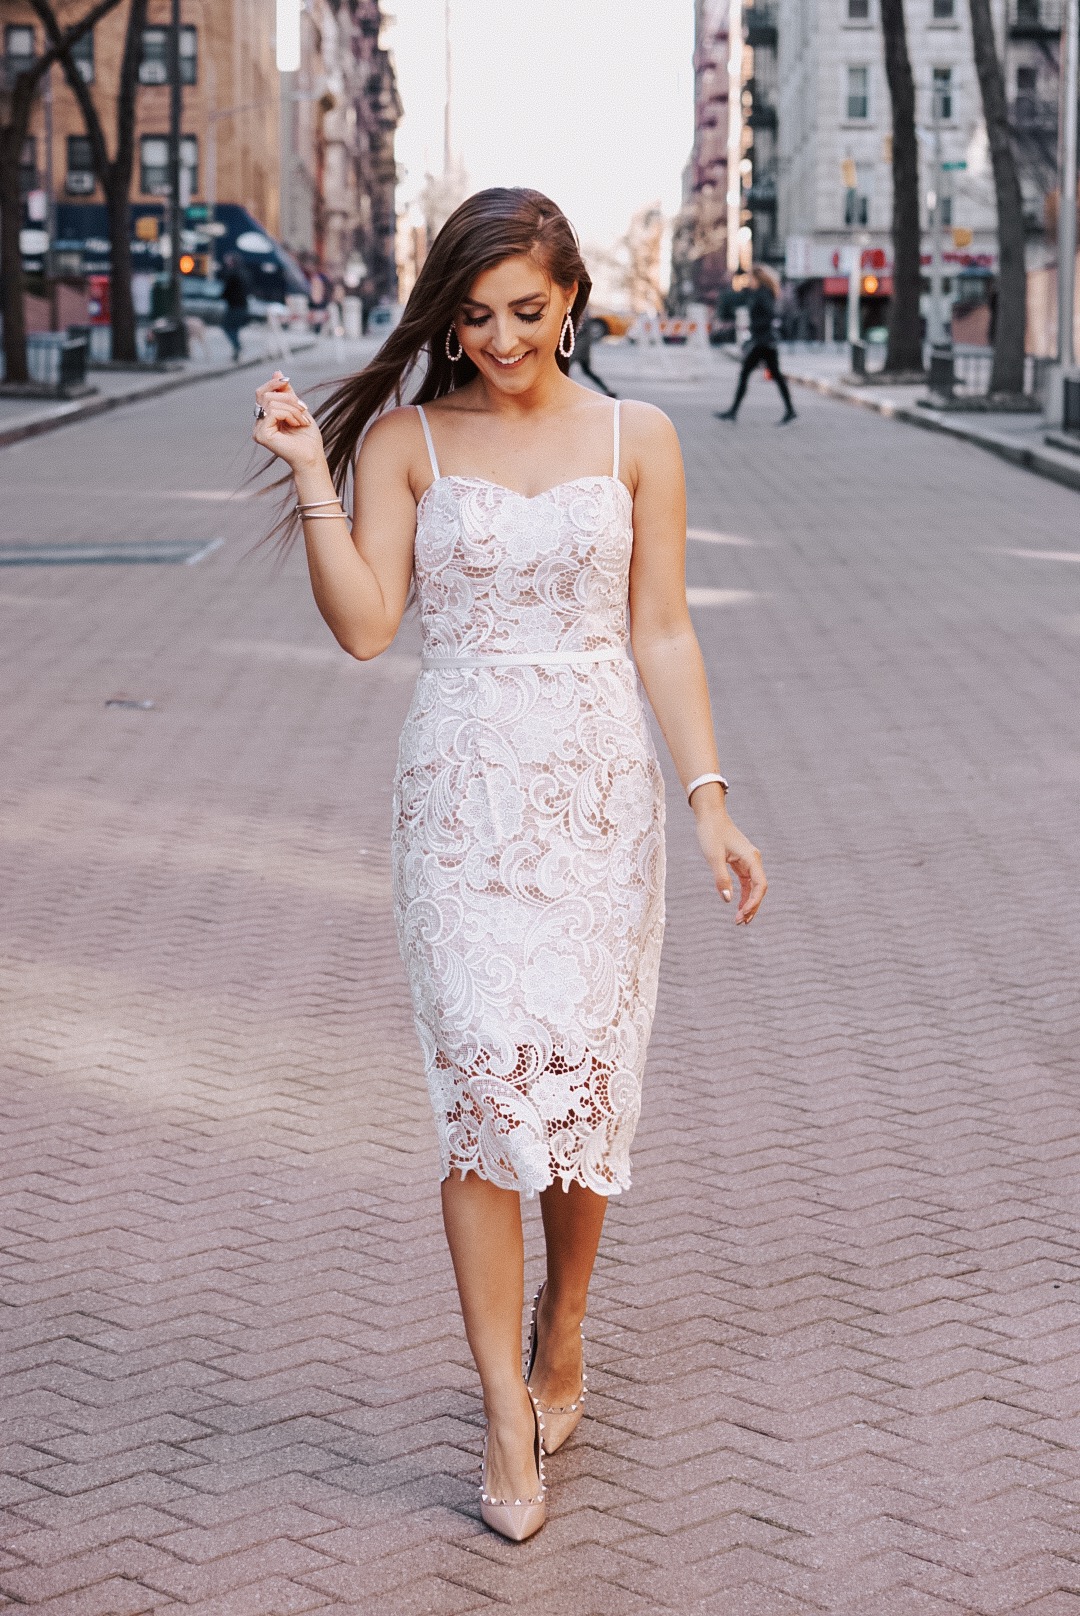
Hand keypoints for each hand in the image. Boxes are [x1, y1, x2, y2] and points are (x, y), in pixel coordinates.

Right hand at [252, 371, 323, 470]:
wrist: (313, 458)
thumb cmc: (308, 437)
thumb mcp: (298, 408)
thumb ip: (287, 393)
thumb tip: (277, 372)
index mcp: (266, 418)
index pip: (262, 392)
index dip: (274, 383)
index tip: (287, 382)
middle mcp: (259, 424)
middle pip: (266, 395)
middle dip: (288, 398)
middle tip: (304, 409)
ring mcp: (258, 430)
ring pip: (271, 402)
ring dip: (292, 408)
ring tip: (302, 420)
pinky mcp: (261, 435)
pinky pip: (273, 411)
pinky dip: (289, 414)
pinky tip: (297, 424)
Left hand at [695, 805, 766, 924]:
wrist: (710, 815)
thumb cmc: (711, 833)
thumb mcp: (713, 856)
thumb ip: (721, 878)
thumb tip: (728, 900)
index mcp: (751, 858)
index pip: (760, 885)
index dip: (754, 902)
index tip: (743, 914)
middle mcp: (753, 860)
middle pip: (759, 889)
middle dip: (752, 907)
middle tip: (740, 922)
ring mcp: (748, 862)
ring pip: (753, 887)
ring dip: (748, 903)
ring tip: (741, 920)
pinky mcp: (740, 862)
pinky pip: (746, 882)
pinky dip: (743, 895)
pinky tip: (738, 906)